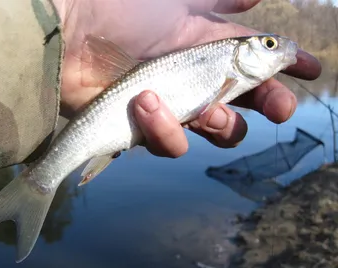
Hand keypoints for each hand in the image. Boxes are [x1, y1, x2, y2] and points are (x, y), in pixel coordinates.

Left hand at [53, 0, 321, 156]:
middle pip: (244, 102)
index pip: (255, 59)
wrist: (69, 38)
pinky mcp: (146, 129)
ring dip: (220, 122)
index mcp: (206, 46)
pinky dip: (165, 127)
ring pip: (216, 131)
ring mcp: (172, 106)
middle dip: (270, 105)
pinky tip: (146, 103)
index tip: (310, 70)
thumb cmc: (120, 9)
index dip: (284, 64)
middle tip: (281, 108)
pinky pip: (172, 142)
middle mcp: (193, 78)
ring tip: (206, 109)